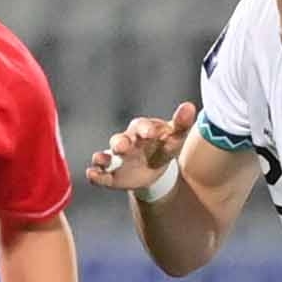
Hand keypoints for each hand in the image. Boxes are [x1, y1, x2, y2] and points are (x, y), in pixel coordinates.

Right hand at [84, 101, 198, 191]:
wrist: (155, 170)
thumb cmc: (163, 147)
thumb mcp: (175, 137)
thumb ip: (181, 124)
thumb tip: (189, 106)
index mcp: (141, 130)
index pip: (141, 126)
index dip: (145, 129)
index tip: (151, 133)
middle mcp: (125, 142)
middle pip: (119, 139)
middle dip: (119, 143)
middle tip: (122, 147)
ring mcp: (116, 158)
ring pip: (105, 155)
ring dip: (102, 157)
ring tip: (102, 159)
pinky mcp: (110, 175)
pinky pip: (100, 174)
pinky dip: (95, 174)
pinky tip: (92, 174)